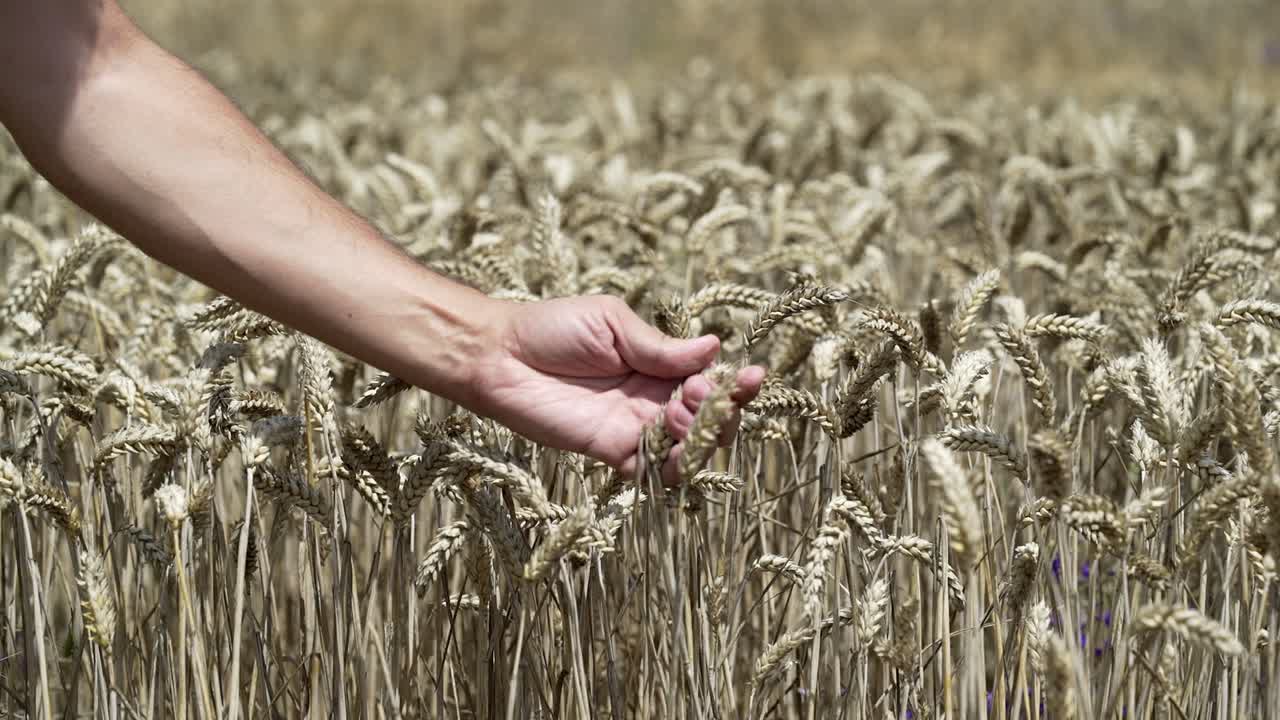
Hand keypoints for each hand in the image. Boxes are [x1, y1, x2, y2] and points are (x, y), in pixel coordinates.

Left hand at [473, 296, 764, 481]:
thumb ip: (660, 346)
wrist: (500, 356)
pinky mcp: (611, 451)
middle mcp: (653, 398)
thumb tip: (715, 348)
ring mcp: (634, 427)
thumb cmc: (551, 328)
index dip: (735, 382)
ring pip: (688, 446)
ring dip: (698, 435)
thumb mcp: (612, 323)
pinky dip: (672, 466)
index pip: (710, 378)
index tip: (751, 376)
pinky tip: (674, 450)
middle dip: (719, 410)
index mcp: (659, 363)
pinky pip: (652, 470)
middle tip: (696, 394)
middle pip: (709, 418)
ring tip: (677, 412)